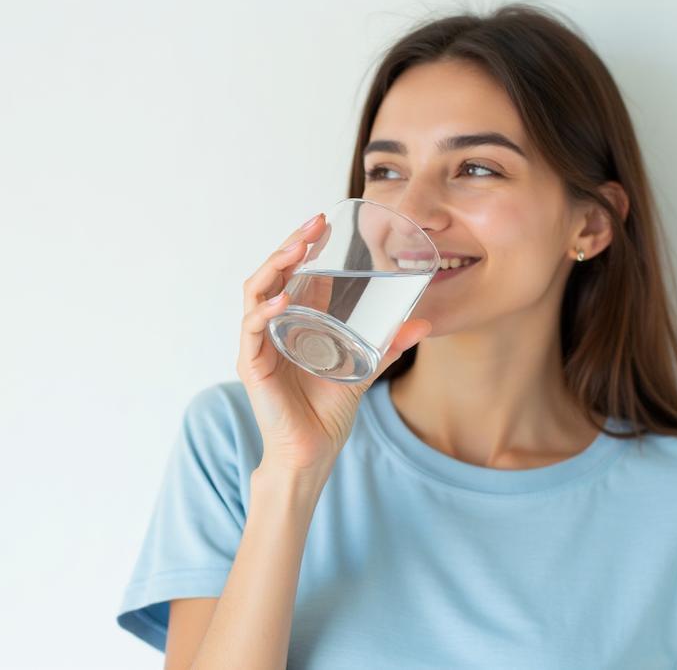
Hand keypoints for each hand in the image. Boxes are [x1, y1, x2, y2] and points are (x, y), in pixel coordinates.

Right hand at [237, 213, 430, 480]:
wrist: (312, 452)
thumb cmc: (328, 412)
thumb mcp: (363, 369)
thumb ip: (389, 346)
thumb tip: (424, 323)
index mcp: (295, 321)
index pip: (295, 273)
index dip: (306, 246)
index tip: (325, 223)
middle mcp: (273, 326)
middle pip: (273, 273)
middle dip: (290, 244)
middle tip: (313, 224)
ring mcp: (260, 343)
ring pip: (256, 291)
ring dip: (275, 265)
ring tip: (296, 248)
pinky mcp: (253, 365)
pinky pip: (252, 329)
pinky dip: (266, 310)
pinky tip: (284, 298)